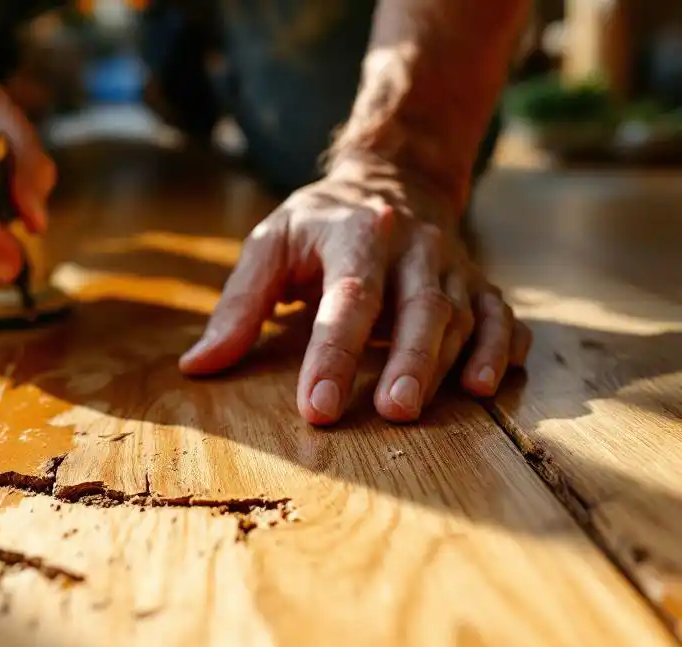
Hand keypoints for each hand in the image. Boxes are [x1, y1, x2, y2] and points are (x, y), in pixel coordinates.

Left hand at [178, 155, 531, 424]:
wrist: (391, 180)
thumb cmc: (319, 225)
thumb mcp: (270, 245)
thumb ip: (238, 305)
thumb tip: (198, 366)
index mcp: (354, 233)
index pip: (347, 297)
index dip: (333, 353)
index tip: (317, 407)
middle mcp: (412, 246)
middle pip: (420, 304)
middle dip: (410, 360)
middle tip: (394, 412)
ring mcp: (451, 264)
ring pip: (463, 313)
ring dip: (453, 362)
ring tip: (445, 407)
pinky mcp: (477, 283)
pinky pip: (500, 315)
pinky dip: (502, 348)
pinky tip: (489, 384)